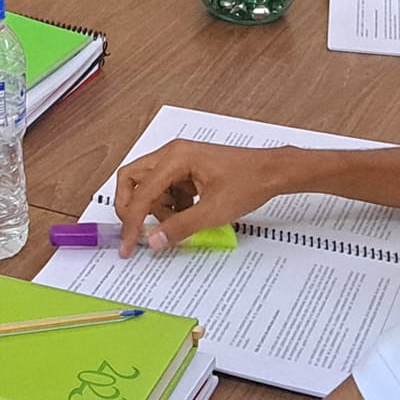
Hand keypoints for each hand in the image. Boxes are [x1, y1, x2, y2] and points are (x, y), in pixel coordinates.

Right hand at [112, 139, 290, 256]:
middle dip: (132, 208)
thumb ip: (179, 227)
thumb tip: (153, 241)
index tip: (128, 245)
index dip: (131, 222)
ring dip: (156, 208)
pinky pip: (165, 188)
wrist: (272, 172)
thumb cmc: (248, 181)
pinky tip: (189, 213)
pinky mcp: (186, 169)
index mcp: (175, 157)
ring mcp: (179, 160)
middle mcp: (172, 154)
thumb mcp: (213, 212)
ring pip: (147, 186)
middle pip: (132, 179)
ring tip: (180, 221)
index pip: (140, 193)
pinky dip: (170, 205)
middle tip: (137, 231)